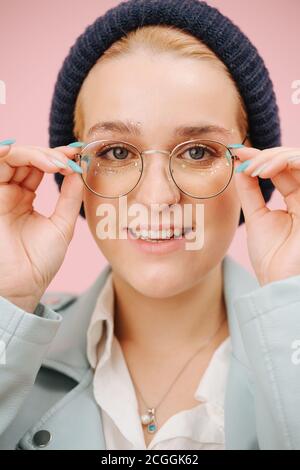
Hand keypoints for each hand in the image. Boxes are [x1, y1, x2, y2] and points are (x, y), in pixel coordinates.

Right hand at [0, 142, 83, 311]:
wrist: (22, 284)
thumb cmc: (41, 261)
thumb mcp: (62, 224)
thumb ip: (70, 197)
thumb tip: (80, 171)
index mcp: (26, 198)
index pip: (40, 167)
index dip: (58, 158)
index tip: (77, 156)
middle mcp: (11, 193)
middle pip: (27, 158)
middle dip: (49, 154)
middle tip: (67, 161)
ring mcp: (0, 194)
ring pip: (11, 158)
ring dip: (34, 154)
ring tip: (55, 163)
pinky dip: (9, 155)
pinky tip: (30, 157)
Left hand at [233, 145, 299, 285]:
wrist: (279, 283)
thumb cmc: (271, 257)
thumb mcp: (256, 217)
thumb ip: (250, 191)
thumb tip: (240, 165)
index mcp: (295, 200)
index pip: (281, 168)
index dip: (259, 157)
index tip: (236, 153)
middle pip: (291, 160)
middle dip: (264, 155)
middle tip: (243, 161)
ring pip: (299, 160)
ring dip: (273, 157)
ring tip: (252, 168)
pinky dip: (284, 162)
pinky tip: (263, 170)